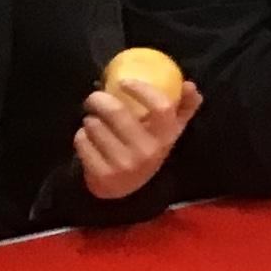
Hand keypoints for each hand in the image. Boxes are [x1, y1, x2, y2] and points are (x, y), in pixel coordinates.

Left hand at [74, 79, 199, 200]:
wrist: (126, 189)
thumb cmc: (148, 148)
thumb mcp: (169, 131)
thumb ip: (184, 107)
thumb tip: (189, 84)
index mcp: (166, 137)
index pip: (161, 107)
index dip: (142, 90)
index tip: (124, 82)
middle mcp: (147, 151)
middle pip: (117, 112)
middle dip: (99, 99)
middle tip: (94, 97)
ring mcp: (123, 164)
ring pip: (95, 126)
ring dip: (90, 120)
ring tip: (94, 122)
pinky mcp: (101, 174)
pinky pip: (82, 142)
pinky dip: (81, 136)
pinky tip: (88, 139)